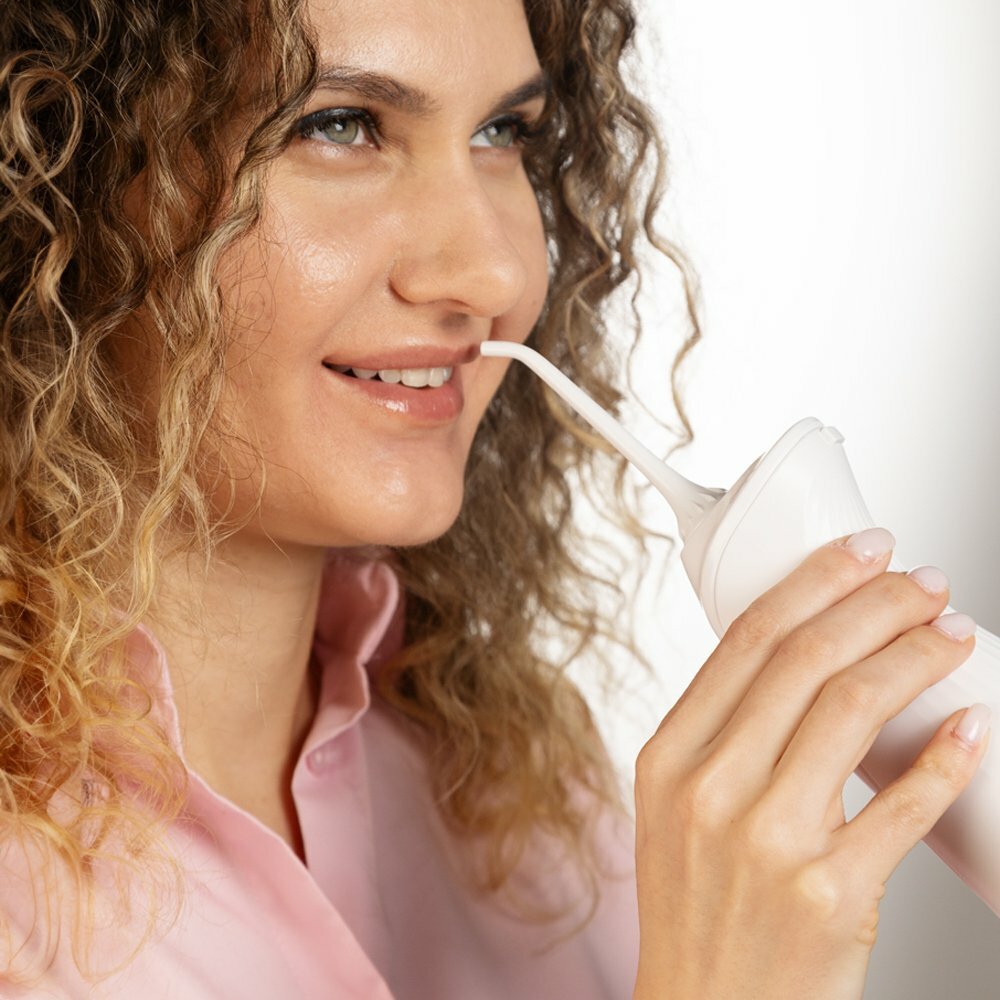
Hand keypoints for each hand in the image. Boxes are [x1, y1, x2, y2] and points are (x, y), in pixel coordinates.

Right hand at [633, 528, 989, 999]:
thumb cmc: (698, 911)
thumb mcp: (677, 808)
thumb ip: (724, 733)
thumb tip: (806, 659)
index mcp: (669, 756)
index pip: (747, 639)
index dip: (814, 582)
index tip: (860, 553)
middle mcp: (711, 788)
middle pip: (805, 660)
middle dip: (876, 604)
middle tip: (921, 584)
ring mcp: (767, 841)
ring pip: (853, 711)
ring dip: (915, 659)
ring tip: (950, 635)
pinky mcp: (829, 894)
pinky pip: (904, 805)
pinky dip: (946, 755)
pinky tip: (968, 726)